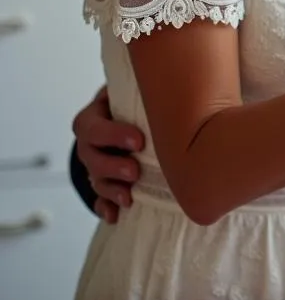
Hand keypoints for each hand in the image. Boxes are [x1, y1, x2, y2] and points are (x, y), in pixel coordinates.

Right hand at [72, 86, 144, 224]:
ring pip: (95, 179)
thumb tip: (179, 83)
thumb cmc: (140, 98)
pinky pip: (99, 199)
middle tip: (134, 171)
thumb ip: (149, 89)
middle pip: (90, 157)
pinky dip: (106, 207)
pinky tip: (115, 215)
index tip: (139, 140)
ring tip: (129, 197)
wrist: (137, 112)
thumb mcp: (139, 89)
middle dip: (112, 166)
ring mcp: (96, 163)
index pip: (93, 127)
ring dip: (111, 189)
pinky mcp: (105, 181)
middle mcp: (91, 141)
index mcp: (96, 115)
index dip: (113, 135)